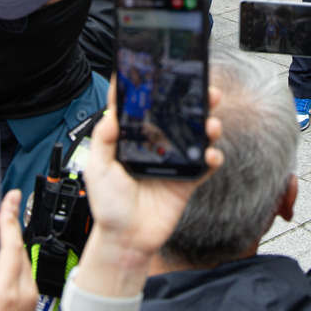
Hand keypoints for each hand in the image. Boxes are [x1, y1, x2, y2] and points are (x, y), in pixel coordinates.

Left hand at [78, 83, 223, 288]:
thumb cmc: (108, 206)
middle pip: (177, 117)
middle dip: (193, 102)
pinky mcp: (187, 181)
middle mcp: (156, 147)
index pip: (143, 110)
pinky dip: (212, 157)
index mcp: (133, 141)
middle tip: (205, 90)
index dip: (151, 91)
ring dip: (208, 125)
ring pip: (196, 137)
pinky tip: (210, 154)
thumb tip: (111, 115)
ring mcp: (174, 163)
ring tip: (212, 123)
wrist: (126, 239)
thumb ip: (102, 141)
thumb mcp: (98, 170)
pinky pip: (205, 166)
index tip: (159, 71)